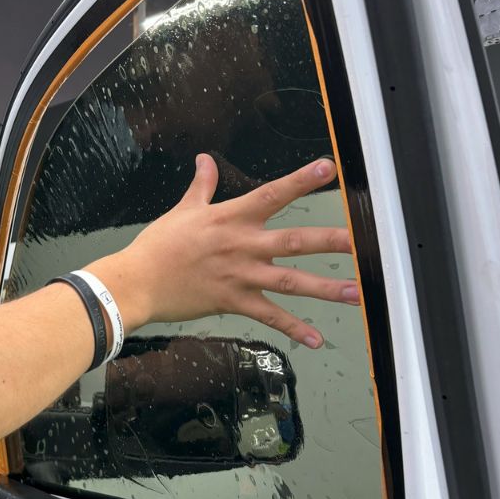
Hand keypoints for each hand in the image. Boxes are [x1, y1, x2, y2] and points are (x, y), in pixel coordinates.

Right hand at [102, 153, 356, 348]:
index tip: (329, 168)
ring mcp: (239, 275)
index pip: (272, 194)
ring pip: (290, 281)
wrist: (137, 281)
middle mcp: (241, 245)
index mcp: (230, 217)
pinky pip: (269, 316)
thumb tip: (204, 159)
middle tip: (362, 242)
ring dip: (325, 288)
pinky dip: (293, 328)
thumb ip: (202, 186)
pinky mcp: (233, 302)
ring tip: (356, 292)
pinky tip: (316, 338)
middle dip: (330, 241)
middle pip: (294, 241)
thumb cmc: (158, 245)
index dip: (301, 180)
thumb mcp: (182, 210)